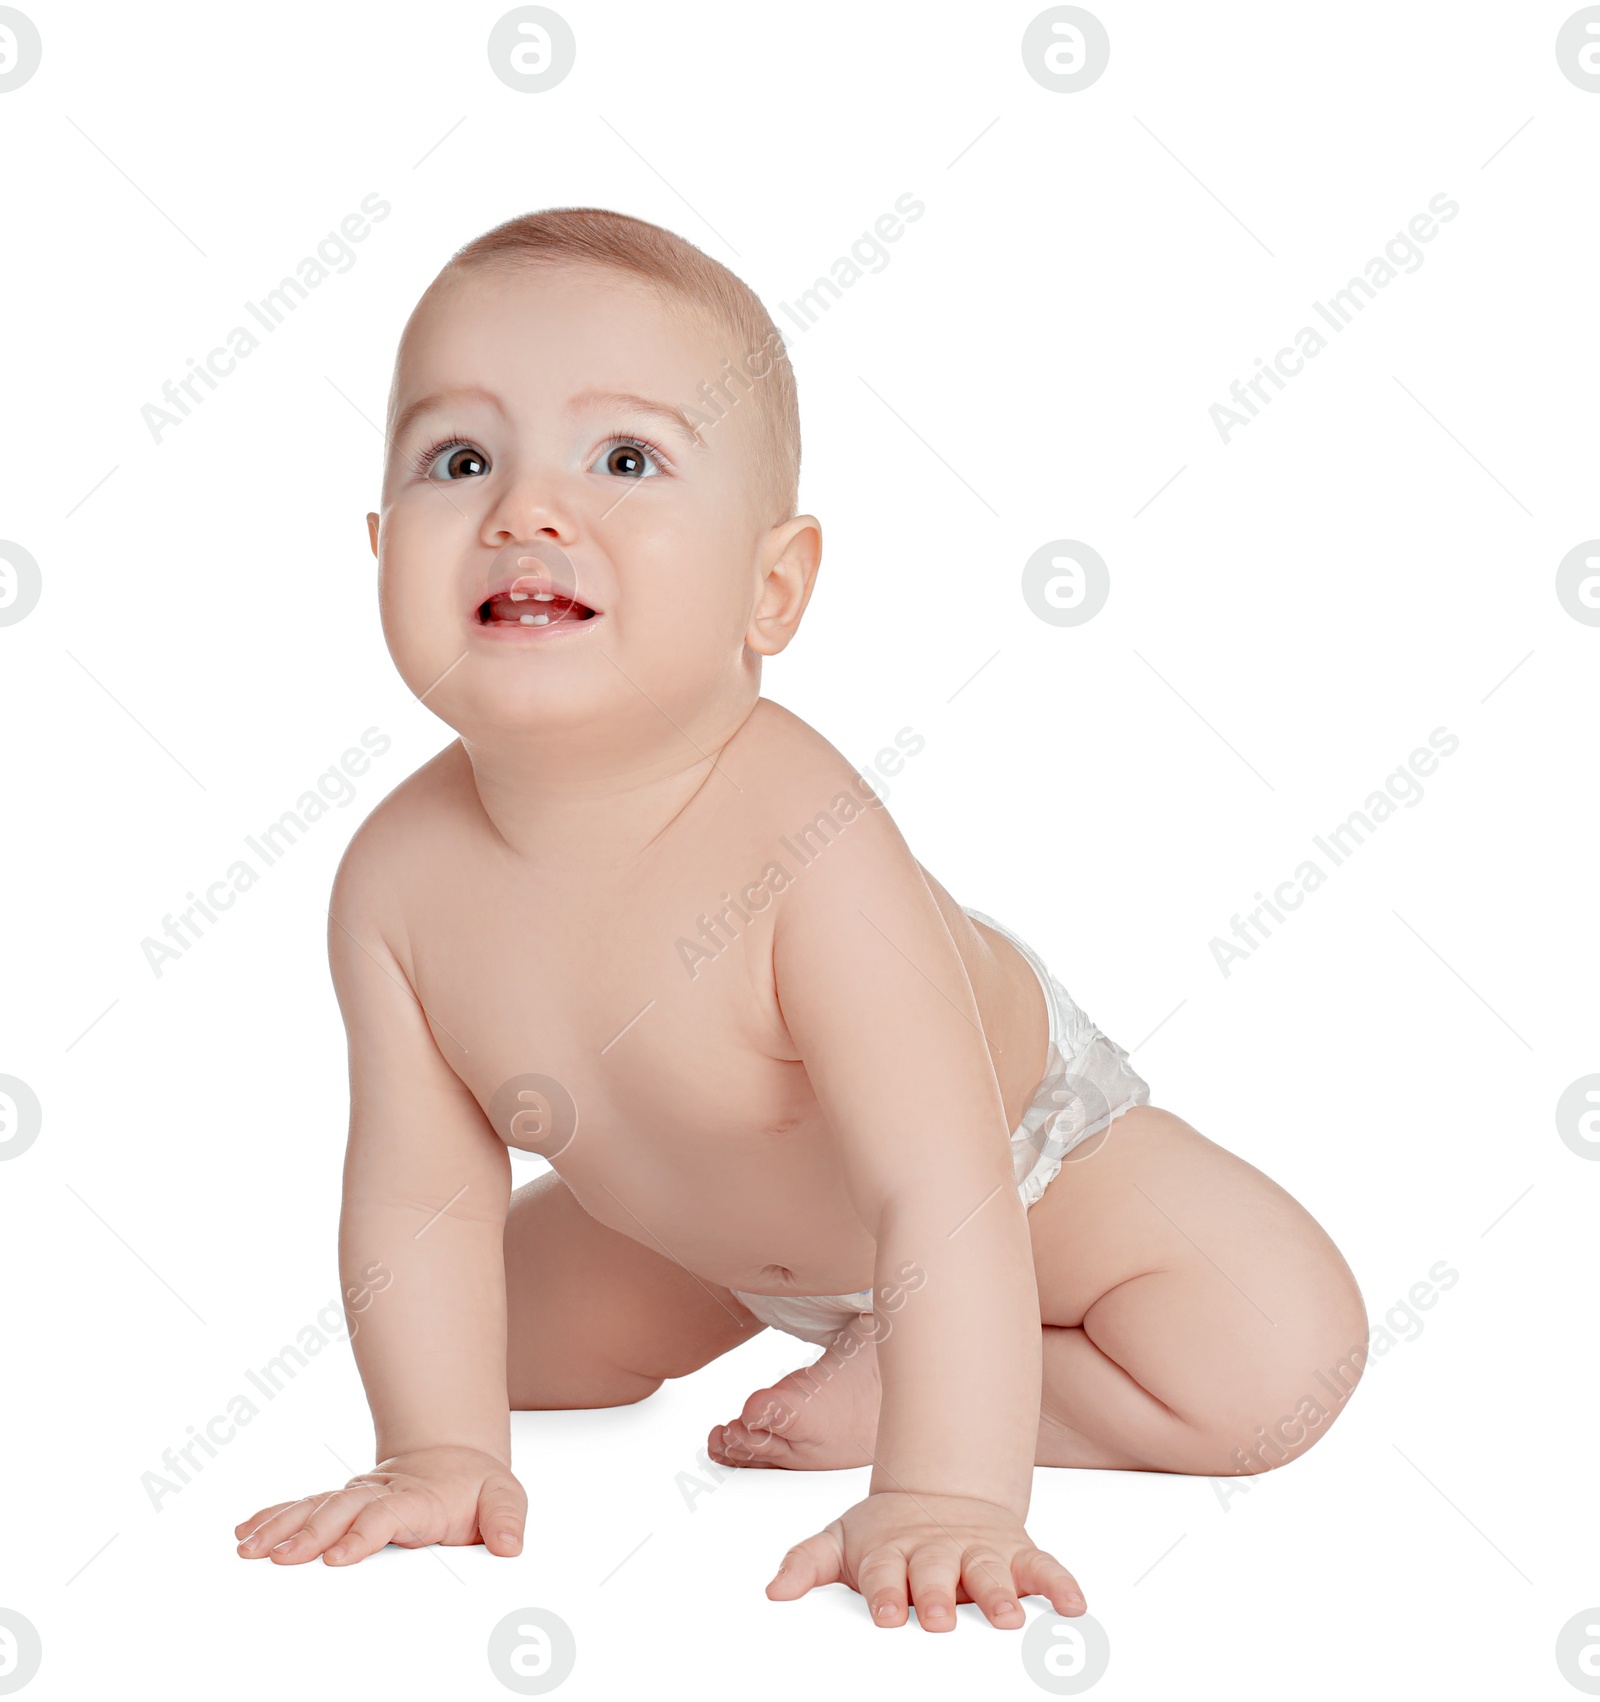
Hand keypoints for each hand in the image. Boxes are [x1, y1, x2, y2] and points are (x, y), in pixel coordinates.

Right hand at [234, 1445, 525, 1566]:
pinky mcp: (341, 1503)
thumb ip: (507, 1519)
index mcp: (417, 1497)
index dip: (362, 1533)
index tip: (337, 1557)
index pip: (386, 1514)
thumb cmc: (476, 1487)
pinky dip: (274, 1516)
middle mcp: (380, 1494)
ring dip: (280, 1526)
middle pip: (340, 1511)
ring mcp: (357, 1497)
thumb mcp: (503, 1497)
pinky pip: (303, 1507)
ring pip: (314, 1508)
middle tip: (278, 1558)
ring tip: (248, 1547)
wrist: (453, 1459)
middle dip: (308, 1534)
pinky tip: (245, 1531)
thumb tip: (511, 1547)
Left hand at [765, 1490, 1083, 1629]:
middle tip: (939, 1618)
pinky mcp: (1015, 1552)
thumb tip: (773, 1592)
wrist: (941, 1490)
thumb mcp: (841, 1541)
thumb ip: (807, 1564)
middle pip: (937, 1574)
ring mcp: (978, 1552)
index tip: (885, 1613)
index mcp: (894, 1552)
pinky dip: (1059, 1583)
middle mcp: (938, 1552)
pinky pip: (1042, 1567)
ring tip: (1009, 1618)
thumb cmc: (888, 1533)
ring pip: (991, 1572)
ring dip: (1000, 1594)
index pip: (886, 1573)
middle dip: (938, 1596)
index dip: (886, 1592)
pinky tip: (1073, 1605)